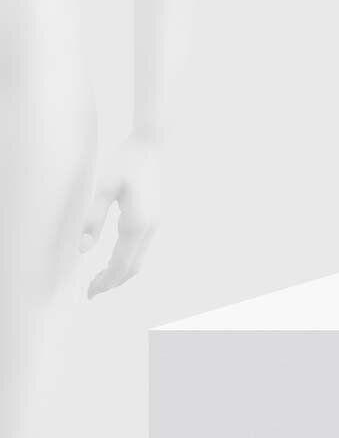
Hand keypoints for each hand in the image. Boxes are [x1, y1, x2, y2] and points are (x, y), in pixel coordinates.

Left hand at [79, 133, 162, 298]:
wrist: (152, 144)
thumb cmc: (126, 162)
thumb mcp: (105, 186)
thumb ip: (94, 218)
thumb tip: (83, 250)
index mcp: (137, 223)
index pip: (121, 265)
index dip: (105, 282)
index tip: (89, 293)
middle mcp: (150, 227)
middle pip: (133, 268)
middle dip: (113, 282)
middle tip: (91, 290)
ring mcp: (156, 223)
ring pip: (140, 260)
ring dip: (121, 273)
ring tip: (100, 277)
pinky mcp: (156, 217)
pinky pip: (143, 249)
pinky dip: (129, 261)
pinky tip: (116, 257)